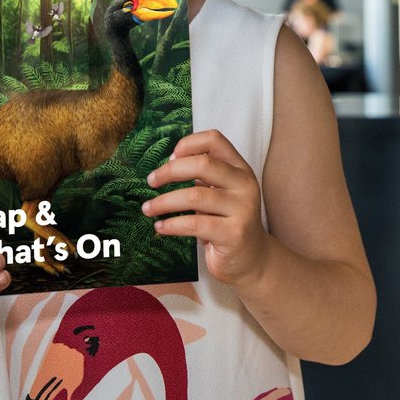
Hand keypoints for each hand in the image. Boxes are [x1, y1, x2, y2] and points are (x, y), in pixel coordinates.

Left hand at [143, 129, 270, 287]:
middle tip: (151, 181)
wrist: (252, 258)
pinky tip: (160, 227)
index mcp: (239, 169)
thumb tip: (168, 165)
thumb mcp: (221, 193)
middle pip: (203, 164)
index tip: (170, 157)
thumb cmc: (228, 222)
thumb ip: (204, 177)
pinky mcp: (234, 233)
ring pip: (195, 196)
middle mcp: (244, 185)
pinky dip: (172, 224)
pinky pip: (195, 224)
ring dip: (164, 201)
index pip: (215, 140)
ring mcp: (242, 209)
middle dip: (170, 171)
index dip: (189, 144)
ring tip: (148, 208)